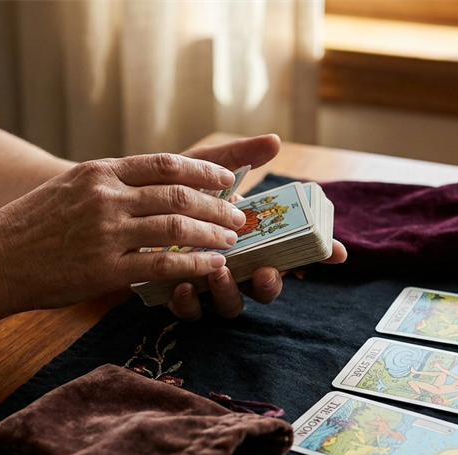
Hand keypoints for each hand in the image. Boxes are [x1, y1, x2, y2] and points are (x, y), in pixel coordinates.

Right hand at [0, 153, 247, 313]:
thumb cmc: (29, 227)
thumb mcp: (68, 189)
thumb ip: (108, 185)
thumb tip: (152, 188)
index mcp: (99, 172)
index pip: (166, 163)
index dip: (204, 171)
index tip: (228, 179)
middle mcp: (105, 196)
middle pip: (179, 195)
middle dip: (218, 205)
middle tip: (240, 215)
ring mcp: (106, 232)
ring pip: (177, 228)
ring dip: (212, 234)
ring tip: (231, 241)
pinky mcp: (104, 269)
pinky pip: (163, 266)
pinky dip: (194, 266)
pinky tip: (211, 268)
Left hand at [167, 134, 346, 319]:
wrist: (123, 209)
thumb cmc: (169, 190)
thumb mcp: (202, 169)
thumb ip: (238, 157)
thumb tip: (274, 140)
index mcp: (249, 241)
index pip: (289, 254)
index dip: (315, 255)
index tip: (334, 253)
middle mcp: (233, 267)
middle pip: (263, 289)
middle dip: (269, 285)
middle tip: (266, 271)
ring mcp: (206, 286)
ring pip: (229, 305)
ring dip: (228, 293)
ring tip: (220, 274)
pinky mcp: (176, 298)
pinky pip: (189, 311)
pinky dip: (189, 302)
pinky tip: (181, 285)